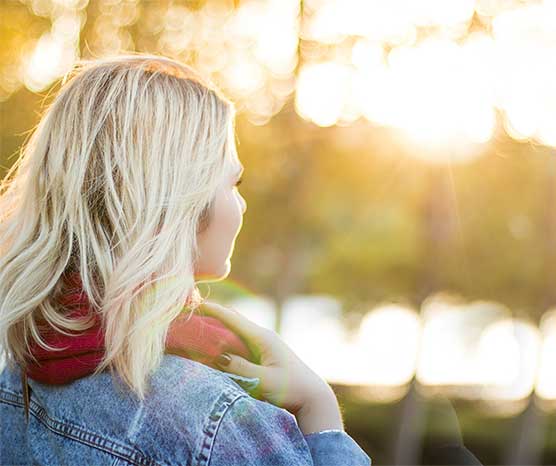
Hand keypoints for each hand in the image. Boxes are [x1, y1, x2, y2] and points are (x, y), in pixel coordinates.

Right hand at [198, 300, 341, 424]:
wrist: (313, 397)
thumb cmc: (291, 389)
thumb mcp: (264, 381)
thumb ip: (241, 368)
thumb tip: (218, 357)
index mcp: (262, 338)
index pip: (232, 318)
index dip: (212, 310)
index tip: (193, 302)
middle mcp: (262, 337)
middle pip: (232, 321)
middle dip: (211, 316)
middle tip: (189, 315)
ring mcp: (262, 345)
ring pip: (234, 332)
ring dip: (216, 330)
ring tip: (195, 328)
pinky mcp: (262, 355)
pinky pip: (239, 344)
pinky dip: (224, 343)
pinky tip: (213, 347)